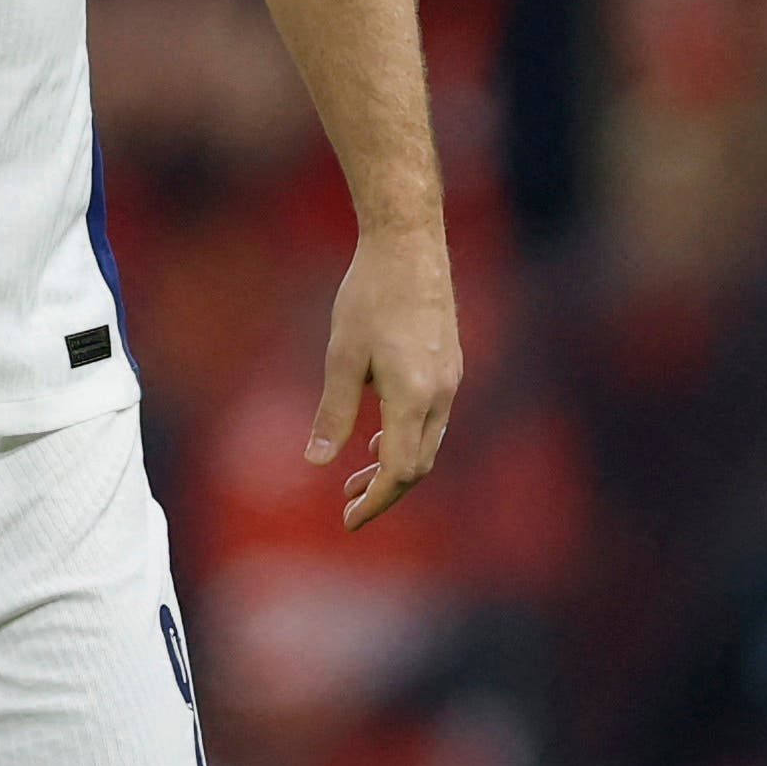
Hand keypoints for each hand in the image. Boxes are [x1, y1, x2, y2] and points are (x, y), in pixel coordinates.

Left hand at [306, 222, 460, 530]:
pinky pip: (433, 419)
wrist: (409, 246)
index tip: (348, 520)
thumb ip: (332, 413)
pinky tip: (379, 434)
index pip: (399, 472)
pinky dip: (407, 437)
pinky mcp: (450, 365)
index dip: (375, 501)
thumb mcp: (341, 356)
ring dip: (396, 464)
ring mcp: (451, 380)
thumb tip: (316, 462)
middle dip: (384, 490)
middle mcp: (441, 395)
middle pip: (418, 466)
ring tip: (358, 474)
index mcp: (414, 398)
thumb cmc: (369, 296)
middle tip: (347, 502)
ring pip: (428, 443)